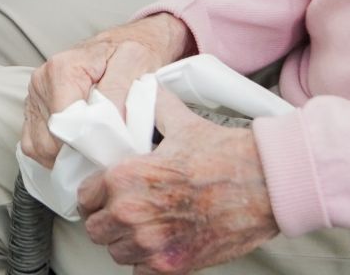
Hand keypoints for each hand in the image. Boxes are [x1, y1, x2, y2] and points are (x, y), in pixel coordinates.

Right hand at [22, 13, 192, 168]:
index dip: (91, 144)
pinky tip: (78, 147)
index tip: (115, 150)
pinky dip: (55, 155)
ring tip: (96, 147)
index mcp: (61, 70)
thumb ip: (119, 90)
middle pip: (51, 142)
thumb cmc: (129, 52)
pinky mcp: (33, 112)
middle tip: (110, 151)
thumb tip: (110, 124)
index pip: (65, 125)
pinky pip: (35, 147)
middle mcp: (40, 83)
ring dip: (68, 157)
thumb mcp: (134, 61)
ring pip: (41, 148)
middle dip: (81, 153)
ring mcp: (34, 98)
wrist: (124, 42)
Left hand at [78, 89, 278, 272]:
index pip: (85, 196)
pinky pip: (141, 272)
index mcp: (126, 176)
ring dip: (126, 242)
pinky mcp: (172, 264)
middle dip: (108, 219)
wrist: (264, 184)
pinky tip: (160, 244)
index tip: (104, 195)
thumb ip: (154, 108)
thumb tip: (146, 92)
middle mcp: (132, 212)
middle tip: (125, 212)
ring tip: (144, 228)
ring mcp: (151, 242)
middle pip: (96, 229)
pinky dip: (148, 262)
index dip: (95, 194)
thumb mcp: (181, 123)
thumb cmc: (226, 156)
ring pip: (117, 253)